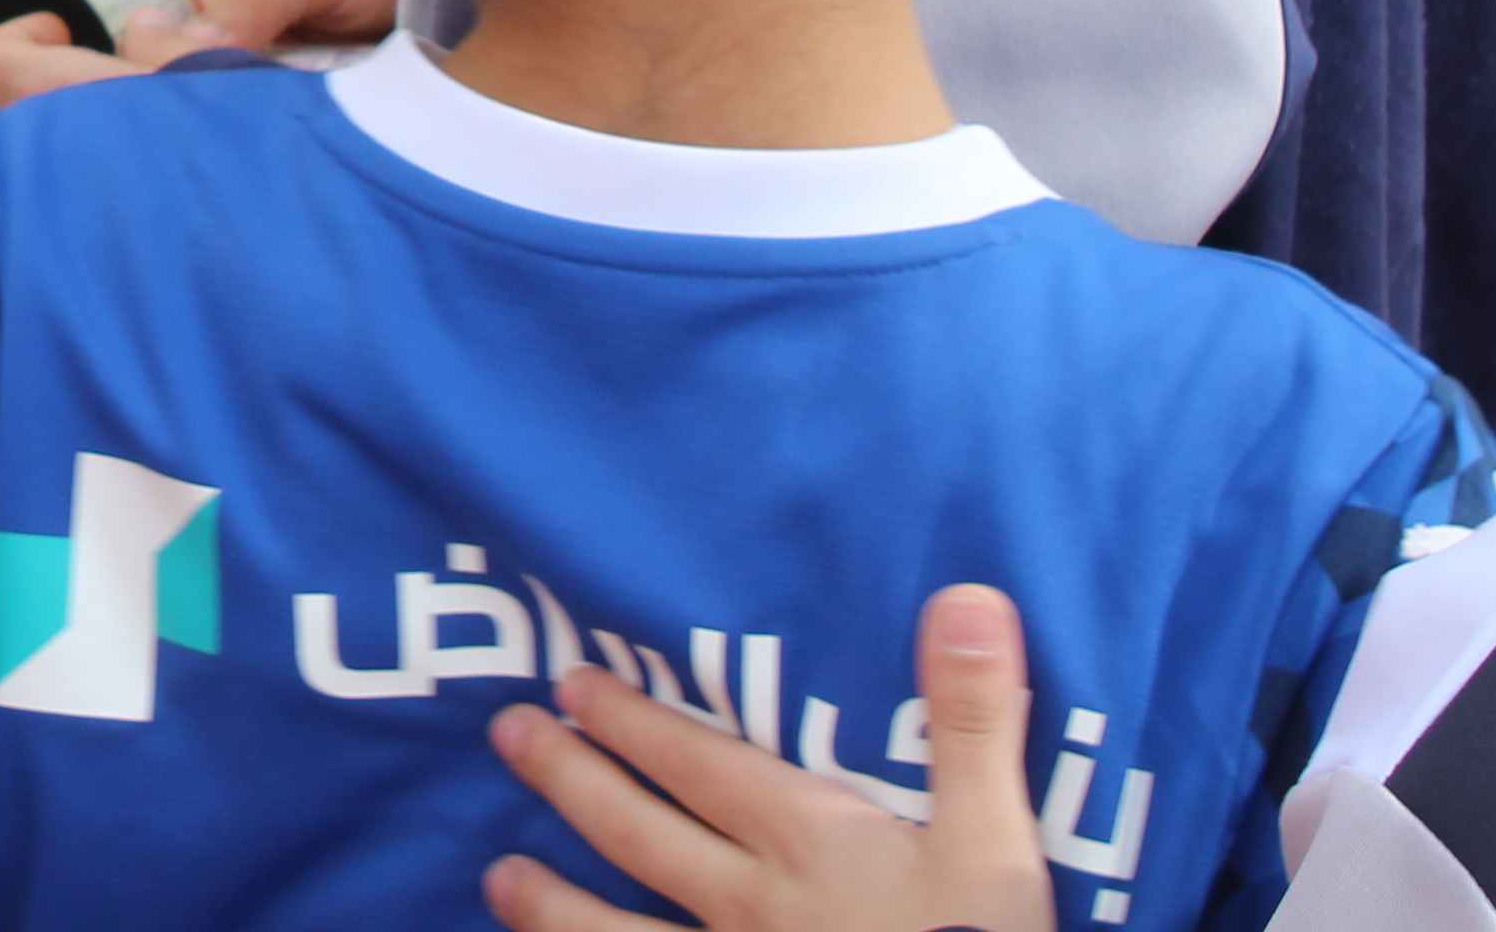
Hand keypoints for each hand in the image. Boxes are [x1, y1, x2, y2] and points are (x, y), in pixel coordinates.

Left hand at [477, 584, 1054, 931]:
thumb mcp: (999, 841)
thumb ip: (973, 722)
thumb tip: (964, 595)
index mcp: (808, 843)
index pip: (699, 766)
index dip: (633, 721)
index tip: (570, 683)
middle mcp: (753, 905)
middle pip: (641, 835)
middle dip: (571, 780)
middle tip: (505, 733)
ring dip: (556, 906)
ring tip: (496, 877)